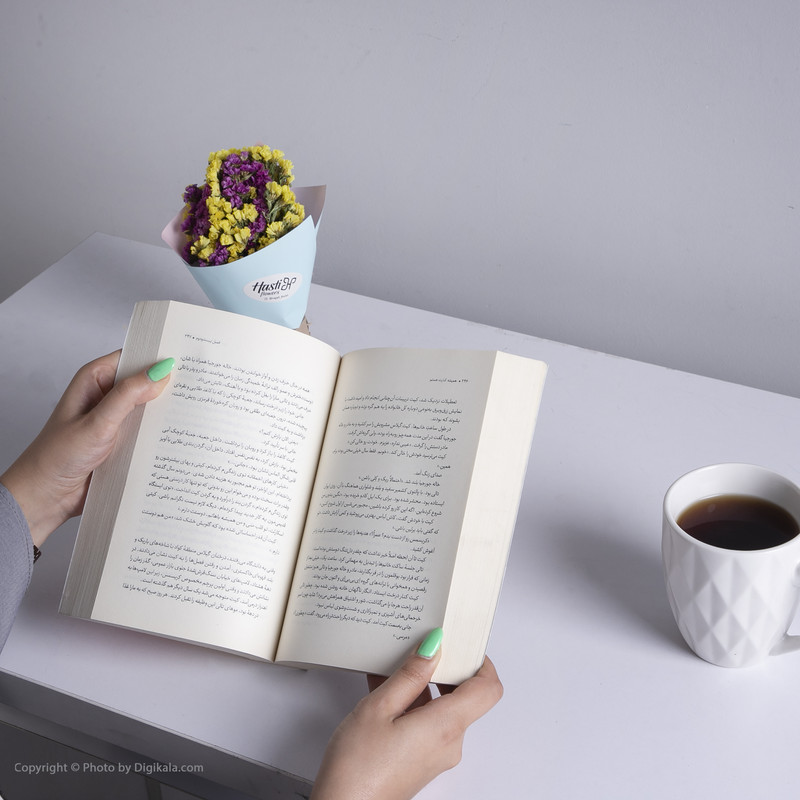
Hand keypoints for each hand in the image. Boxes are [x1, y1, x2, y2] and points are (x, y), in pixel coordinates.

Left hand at [0, 351, 173, 546]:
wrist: (46, 496)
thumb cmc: (57, 457)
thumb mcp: (98, 422)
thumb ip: (128, 395)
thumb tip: (159, 372)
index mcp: (94, 380)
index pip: (132, 358)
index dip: (157, 357)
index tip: (183, 360)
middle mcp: (105, 396)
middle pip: (144, 382)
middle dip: (166, 386)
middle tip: (194, 388)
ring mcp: (114, 418)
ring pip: (148, 407)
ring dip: (164, 413)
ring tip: (190, 412)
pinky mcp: (121, 440)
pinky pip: (147, 430)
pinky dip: (159, 433)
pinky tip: (175, 436)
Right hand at [311, 632, 502, 799]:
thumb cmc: (357, 769)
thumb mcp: (379, 708)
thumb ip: (409, 675)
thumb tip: (432, 648)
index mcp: (446, 726)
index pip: (488, 688)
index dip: (480, 662)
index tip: (462, 643)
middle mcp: (449, 742)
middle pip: (464, 696)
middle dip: (444, 669)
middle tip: (422, 648)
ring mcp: (436, 754)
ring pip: (441, 708)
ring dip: (422, 686)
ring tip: (393, 669)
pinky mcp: (422, 760)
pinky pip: (427, 723)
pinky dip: (411, 704)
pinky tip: (384, 691)